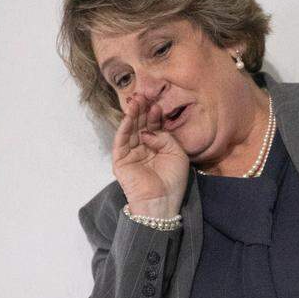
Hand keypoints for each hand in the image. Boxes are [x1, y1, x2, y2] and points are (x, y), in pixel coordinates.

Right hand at [112, 94, 189, 218]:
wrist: (162, 202)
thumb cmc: (173, 181)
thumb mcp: (177, 155)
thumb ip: (166, 138)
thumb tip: (148, 132)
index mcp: (157, 147)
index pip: (153, 126)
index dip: (155, 115)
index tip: (158, 103)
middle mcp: (143, 148)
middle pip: (141, 125)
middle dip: (142, 110)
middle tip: (144, 95)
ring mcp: (130, 154)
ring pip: (130, 130)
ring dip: (132, 115)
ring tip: (135, 101)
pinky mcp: (120, 160)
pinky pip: (121, 141)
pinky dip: (124, 128)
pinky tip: (128, 117)